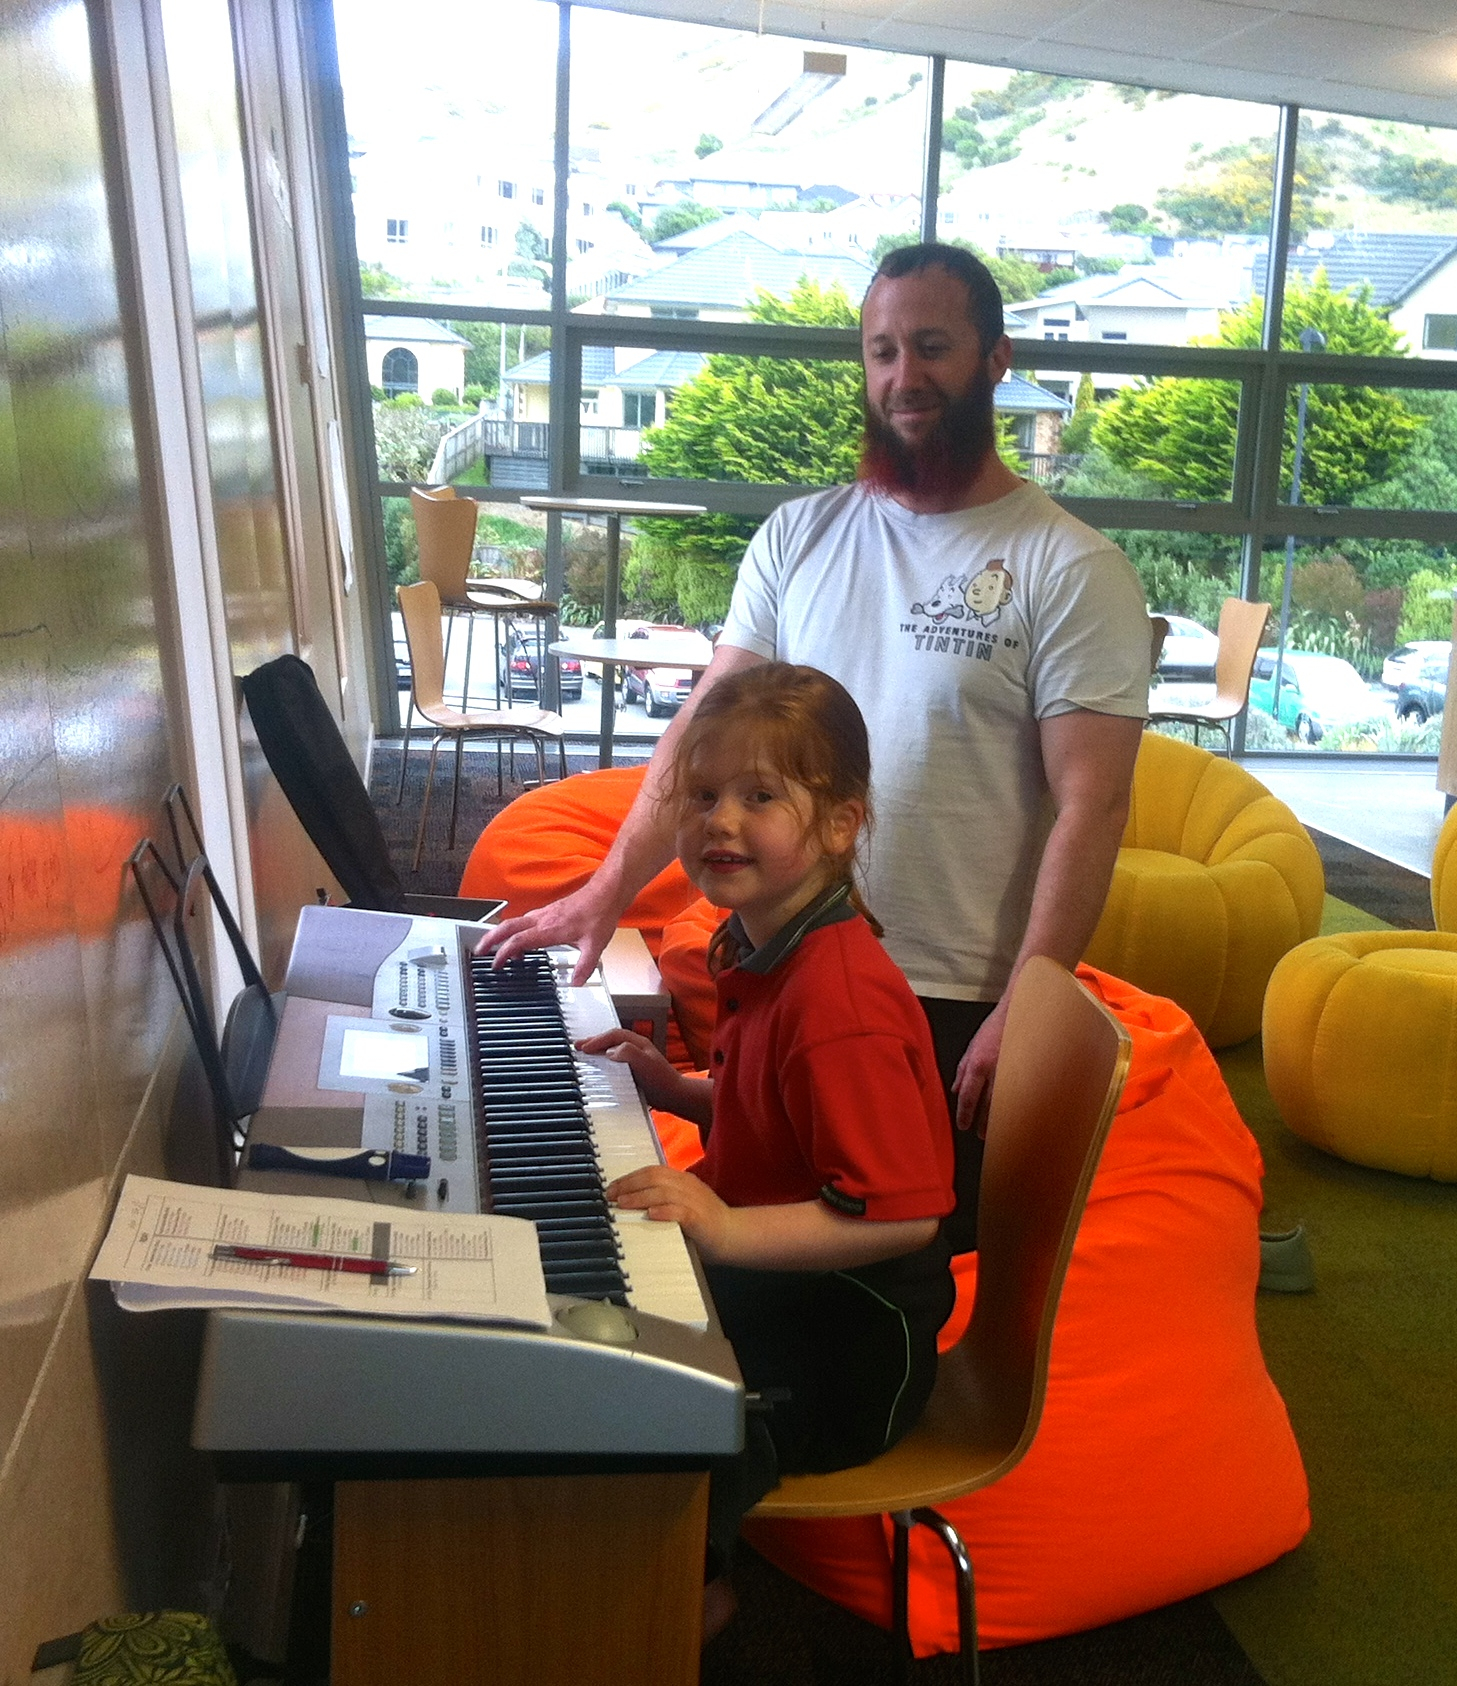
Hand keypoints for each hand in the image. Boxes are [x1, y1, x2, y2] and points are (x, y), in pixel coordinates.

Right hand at [472, 882, 621, 983]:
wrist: (605, 893)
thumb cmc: (599, 914)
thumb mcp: (595, 946)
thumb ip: (585, 967)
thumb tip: (577, 983)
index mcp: (548, 929)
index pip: (517, 941)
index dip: (503, 953)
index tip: (495, 964)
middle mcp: (542, 919)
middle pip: (507, 927)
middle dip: (489, 938)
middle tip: (479, 950)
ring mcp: (544, 913)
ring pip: (514, 922)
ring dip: (502, 934)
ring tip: (497, 948)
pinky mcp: (549, 911)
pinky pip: (525, 920)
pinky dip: (517, 930)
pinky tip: (523, 938)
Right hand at [576, 1027, 682, 1111]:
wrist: (675, 1096)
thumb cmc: (661, 1080)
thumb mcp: (645, 1063)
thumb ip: (628, 1053)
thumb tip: (610, 1052)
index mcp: (638, 1043)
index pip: (614, 1035)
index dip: (598, 1040)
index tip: (584, 1048)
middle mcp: (637, 1048)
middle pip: (612, 1039)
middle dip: (594, 1041)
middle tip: (577, 1045)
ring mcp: (636, 1059)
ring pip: (613, 1049)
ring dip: (598, 1050)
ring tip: (584, 1053)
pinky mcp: (635, 1071)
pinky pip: (616, 1061)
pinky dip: (604, 1061)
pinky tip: (599, 1068)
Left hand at [607, 1164, 733, 1260]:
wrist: (734, 1234)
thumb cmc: (704, 1222)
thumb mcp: (683, 1204)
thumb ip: (663, 1199)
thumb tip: (630, 1201)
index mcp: (683, 1180)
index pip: (652, 1171)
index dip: (630, 1177)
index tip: (612, 1187)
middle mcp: (688, 1186)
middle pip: (654, 1177)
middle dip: (629, 1185)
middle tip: (611, 1196)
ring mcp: (695, 1200)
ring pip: (663, 1192)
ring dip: (640, 1197)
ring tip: (622, 1204)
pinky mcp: (699, 1218)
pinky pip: (679, 1211)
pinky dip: (663, 1211)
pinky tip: (650, 1214)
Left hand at [952, 999, 1007, 1135]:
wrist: (1020, 1011)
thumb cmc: (996, 1027)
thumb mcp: (973, 1045)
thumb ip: (963, 1069)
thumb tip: (956, 1090)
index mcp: (978, 1064)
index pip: (968, 1096)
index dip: (965, 1114)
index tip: (963, 1125)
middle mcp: (995, 1070)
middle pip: (988, 1105)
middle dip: (984, 1122)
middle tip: (981, 1135)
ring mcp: (1013, 1072)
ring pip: (1005, 1103)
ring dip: (1000, 1118)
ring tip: (998, 1130)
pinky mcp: (1028, 1071)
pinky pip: (1020, 1093)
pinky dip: (1016, 1105)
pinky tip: (1015, 1113)